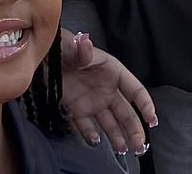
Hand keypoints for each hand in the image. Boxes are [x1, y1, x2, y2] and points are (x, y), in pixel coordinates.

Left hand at [60, 28, 156, 154]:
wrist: (39, 55)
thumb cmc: (60, 45)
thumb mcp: (71, 46)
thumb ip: (81, 50)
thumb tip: (85, 42)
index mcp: (111, 71)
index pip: (134, 89)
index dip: (145, 103)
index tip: (152, 119)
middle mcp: (105, 88)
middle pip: (125, 112)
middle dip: (134, 129)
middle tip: (138, 145)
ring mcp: (92, 100)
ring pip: (110, 123)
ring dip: (118, 136)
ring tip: (124, 149)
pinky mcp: (77, 108)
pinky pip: (86, 125)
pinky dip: (91, 134)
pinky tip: (95, 140)